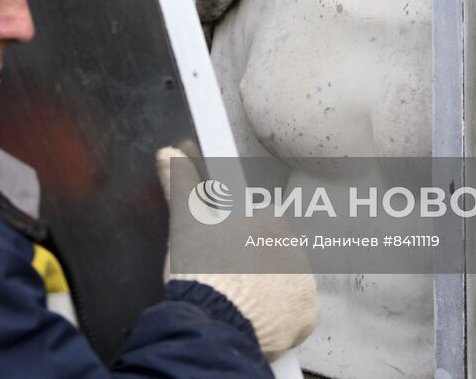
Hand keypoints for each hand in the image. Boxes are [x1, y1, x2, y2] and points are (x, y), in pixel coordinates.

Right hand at [156, 146, 317, 360]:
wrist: (213, 322)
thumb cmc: (202, 270)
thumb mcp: (185, 222)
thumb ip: (180, 184)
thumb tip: (169, 153)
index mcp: (270, 219)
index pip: (263, 218)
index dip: (242, 234)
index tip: (226, 249)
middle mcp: (294, 248)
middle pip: (274, 252)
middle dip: (255, 262)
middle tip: (227, 276)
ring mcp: (304, 283)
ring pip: (285, 282)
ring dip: (267, 289)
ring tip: (237, 302)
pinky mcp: (307, 315)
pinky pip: (295, 314)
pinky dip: (280, 319)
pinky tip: (255, 318)